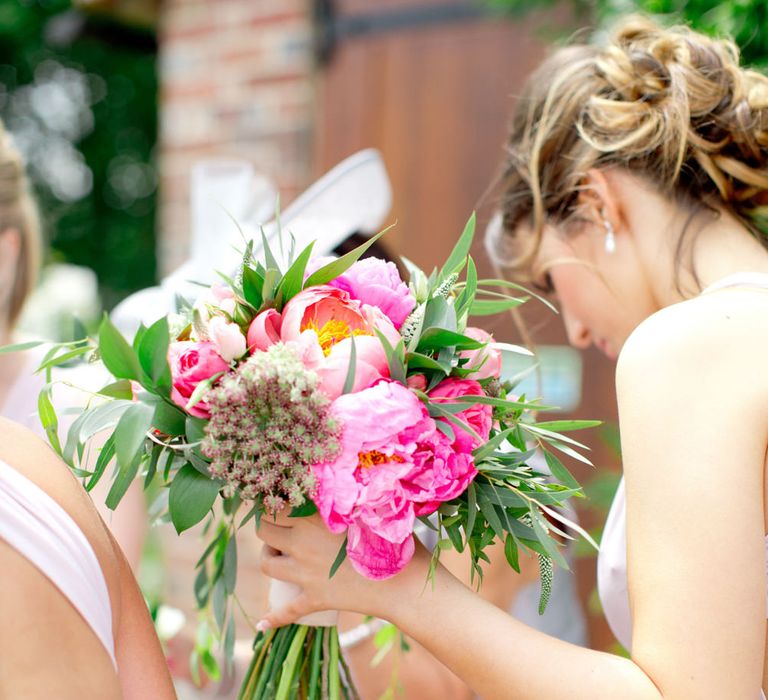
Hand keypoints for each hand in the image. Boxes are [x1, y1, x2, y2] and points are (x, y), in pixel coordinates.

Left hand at [255, 512, 426, 629]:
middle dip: (267, 526)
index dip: (274, 500)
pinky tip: (262, 624)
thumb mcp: (370, 510)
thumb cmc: (394, 538)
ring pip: (267, 564)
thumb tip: (349, 477)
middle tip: (279, 525)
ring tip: (278, 555)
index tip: (279, 499)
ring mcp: (305, 573)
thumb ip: (352, 497)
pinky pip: (286, 610)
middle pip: (265, 530)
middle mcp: (303, 542)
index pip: (277, 503)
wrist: (403, 582)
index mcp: (315, 516)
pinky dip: (272, 617)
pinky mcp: (314, 598)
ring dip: (268, 558)